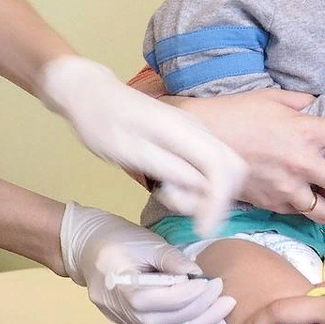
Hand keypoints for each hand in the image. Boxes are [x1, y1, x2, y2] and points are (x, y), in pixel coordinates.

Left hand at [39, 56, 245, 235]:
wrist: (91, 95)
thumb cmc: (101, 123)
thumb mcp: (126, 151)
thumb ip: (166, 167)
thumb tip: (200, 186)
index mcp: (181, 130)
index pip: (220, 167)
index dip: (218, 202)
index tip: (201, 229)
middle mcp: (197, 128)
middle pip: (233, 167)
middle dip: (215, 198)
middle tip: (175, 203)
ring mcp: (196, 131)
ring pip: (223, 167)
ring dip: (204, 192)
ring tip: (166, 192)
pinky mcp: (190, 138)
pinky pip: (208, 165)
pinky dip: (197, 184)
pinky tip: (169, 185)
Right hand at [59, 201, 235, 323]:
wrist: (87, 246)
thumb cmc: (117, 237)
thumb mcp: (146, 241)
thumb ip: (172, 259)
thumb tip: (198, 275)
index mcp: (115, 282)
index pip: (153, 299)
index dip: (185, 294)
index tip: (210, 283)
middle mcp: (117, 308)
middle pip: (160, 323)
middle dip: (198, 312)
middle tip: (225, 298)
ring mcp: (121, 320)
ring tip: (223, 312)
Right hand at [170, 89, 324, 224]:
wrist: (196, 142)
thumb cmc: (234, 113)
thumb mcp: (274, 98)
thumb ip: (305, 104)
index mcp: (307, 129)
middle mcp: (302, 161)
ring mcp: (288, 187)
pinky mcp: (273, 204)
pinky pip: (303, 212)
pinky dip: (311, 207)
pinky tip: (306, 196)